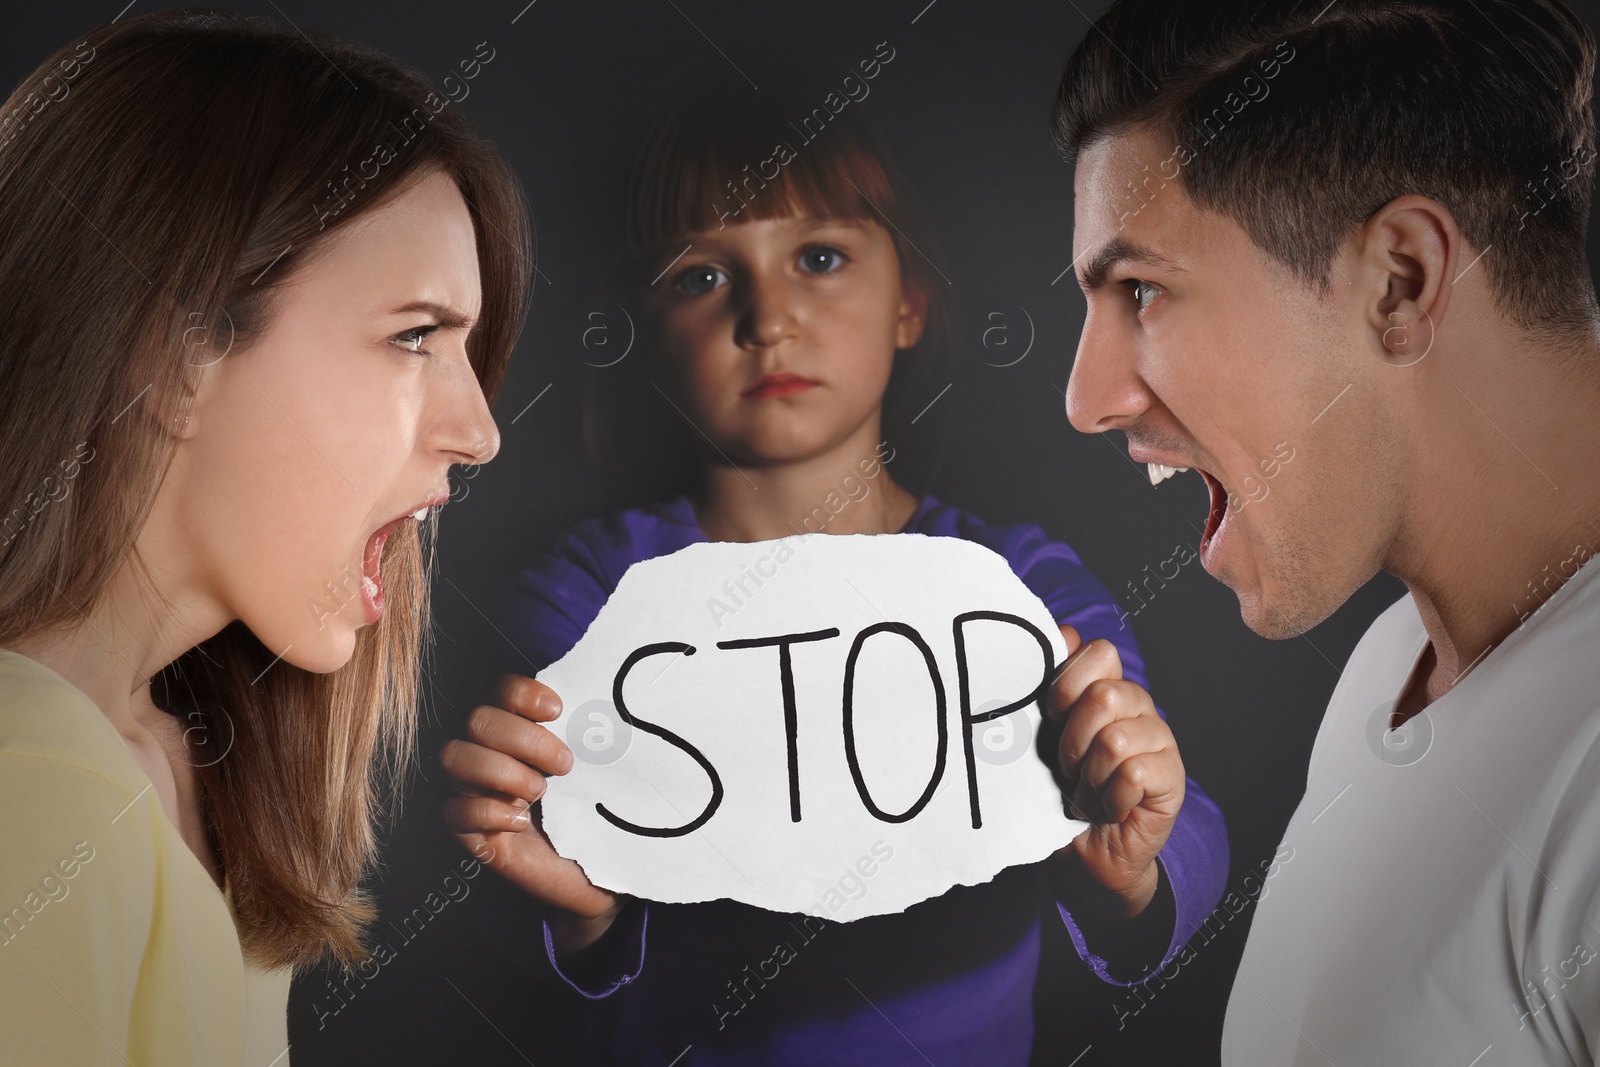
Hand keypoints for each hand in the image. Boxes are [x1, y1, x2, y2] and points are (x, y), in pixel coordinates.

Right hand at [441, 673, 625, 954]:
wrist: (599, 867)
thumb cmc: (597, 805)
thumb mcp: (596, 762)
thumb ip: (586, 728)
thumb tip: (602, 697)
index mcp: (514, 724)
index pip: (496, 687)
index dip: (521, 693)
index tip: (558, 710)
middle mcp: (485, 750)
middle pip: (476, 719)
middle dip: (524, 738)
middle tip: (565, 764)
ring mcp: (472, 789)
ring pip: (453, 757)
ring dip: (501, 771)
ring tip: (541, 791)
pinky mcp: (469, 832)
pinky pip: (454, 811)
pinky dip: (488, 811)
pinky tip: (521, 821)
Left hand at [1046, 625, 1183, 918]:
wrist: (1083, 857)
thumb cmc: (1059, 795)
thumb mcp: (1042, 737)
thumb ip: (1053, 688)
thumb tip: (1067, 632)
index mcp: (1106, 692)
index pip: (1100, 654)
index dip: (1067, 686)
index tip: (1052, 719)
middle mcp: (1138, 710)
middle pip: (1106, 695)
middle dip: (1074, 740)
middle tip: (1070, 770)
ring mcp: (1160, 743)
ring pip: (1117, 739)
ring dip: (1091, 778)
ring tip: (1088, 794)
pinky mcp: (1173, 779)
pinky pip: (1135, 773)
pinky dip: (1110, 798)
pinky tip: (1110, 809)